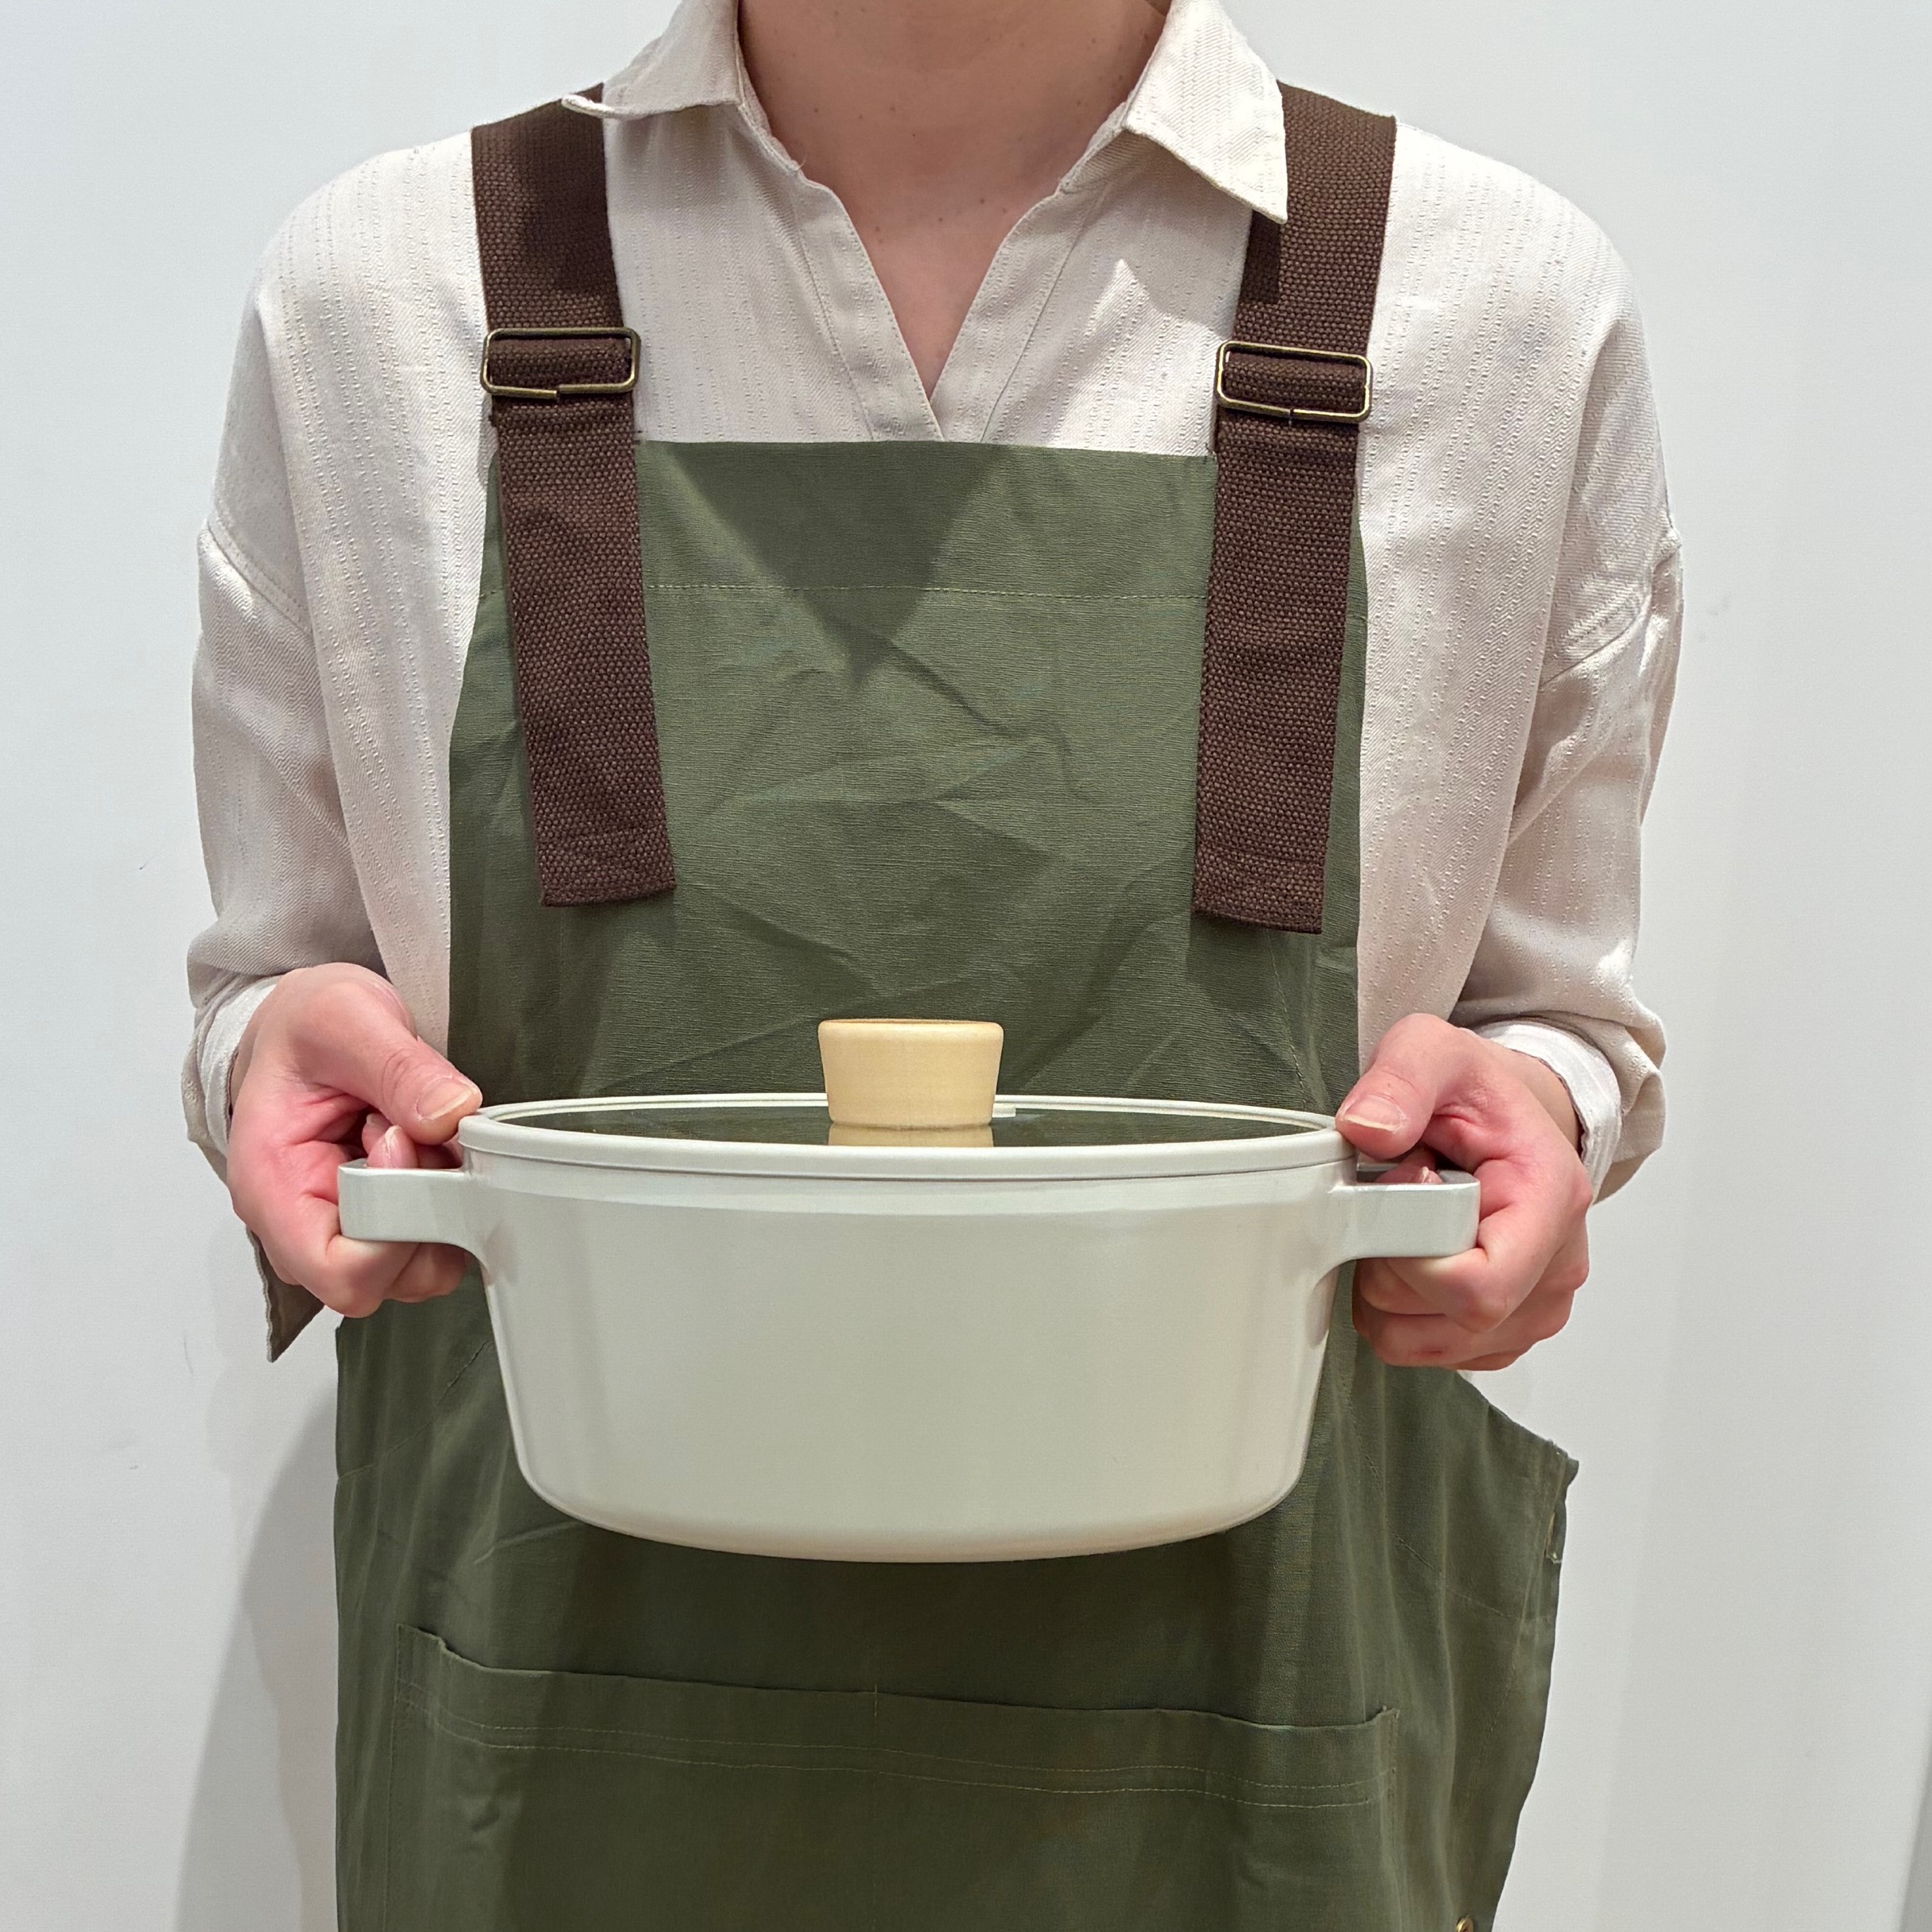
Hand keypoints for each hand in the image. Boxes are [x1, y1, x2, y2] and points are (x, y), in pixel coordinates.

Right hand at [226, 963, 480, 1316]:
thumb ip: (398, 1067)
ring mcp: (346, 1227)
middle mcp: (304, 1224)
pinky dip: (451, 1194)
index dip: (394, 1223)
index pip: (339, 1271)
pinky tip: (429, 1145)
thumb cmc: (303, 1029)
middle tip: (418, 1132)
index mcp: (272, 1188)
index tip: (404, 1145)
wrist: (302, 1026)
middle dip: (426, 1205)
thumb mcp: (345, 1019)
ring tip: (417, 1133)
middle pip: (389, 1276)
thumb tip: (449, 1114)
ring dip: (442, 1199)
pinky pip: (436, 1236)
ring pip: (421, 1264)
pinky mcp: (384, 1218)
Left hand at [1336, 1014, 1591, 1371]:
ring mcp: (1537, 1307)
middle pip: (1449, 1322)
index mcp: (1551, 1200)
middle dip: (1388, 1269)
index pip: (1478, 1287)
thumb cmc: (1478, 1093)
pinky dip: (1400, 1315)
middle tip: (1386, 1205)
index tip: (1397, 1191)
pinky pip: (1432, 1353)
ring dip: (1387, 1297)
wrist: (1511, 1116)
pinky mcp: (1509, 1330)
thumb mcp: (1434, 1052)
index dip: (1410, 1254)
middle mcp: (1556, 1267)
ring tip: (1398, 1230)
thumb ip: (1401, 1080)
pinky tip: (1409, 1259)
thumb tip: (1369, 1129)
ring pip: (1430, 1346)